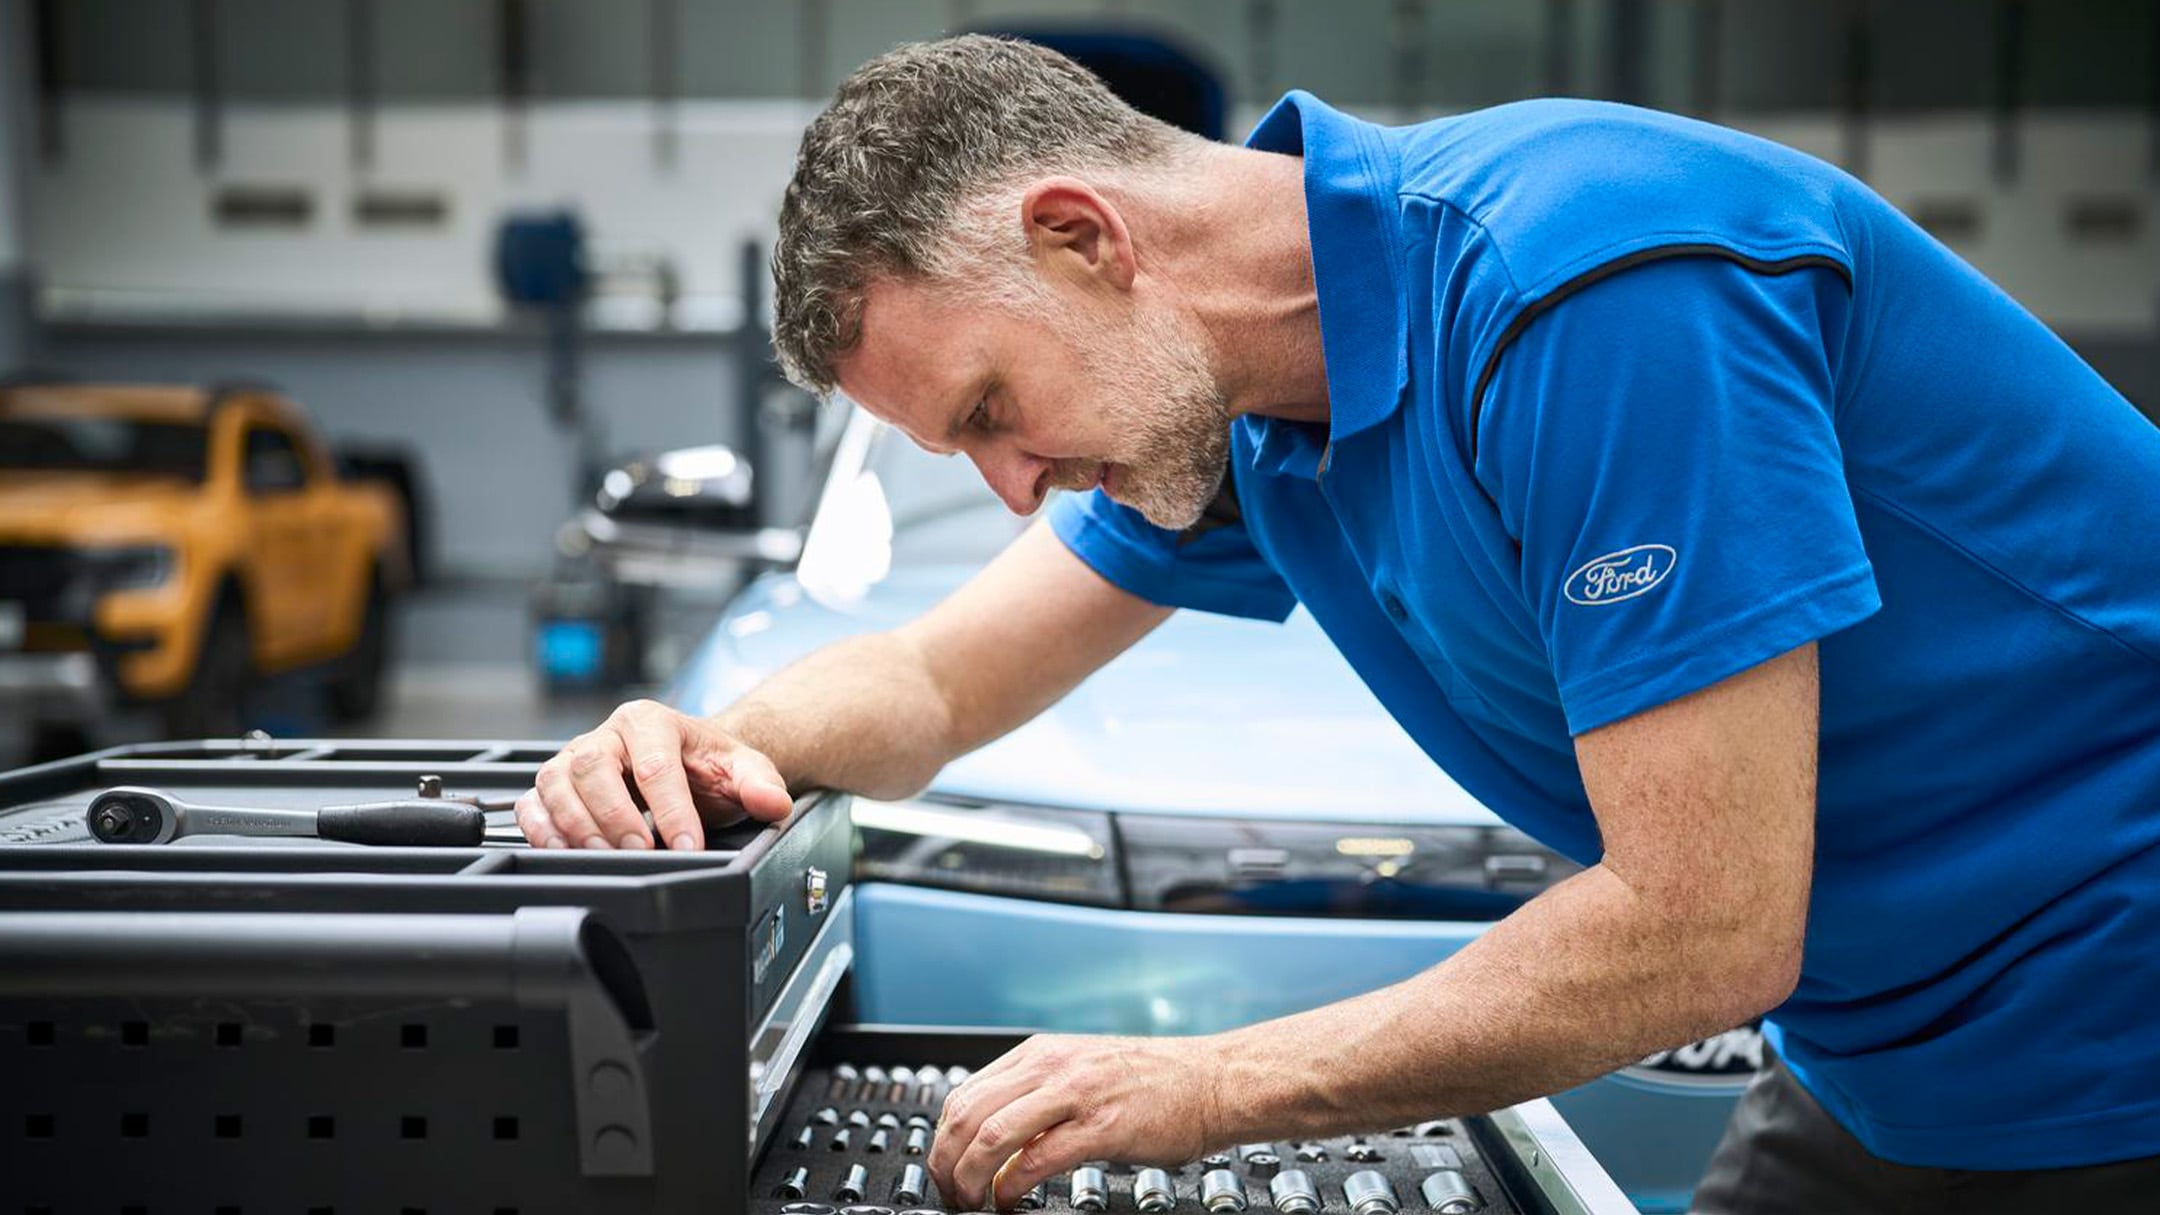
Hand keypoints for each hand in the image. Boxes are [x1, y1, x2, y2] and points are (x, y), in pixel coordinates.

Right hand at [515, 699, 794, 850]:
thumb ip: (760, 783)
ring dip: (575, 825)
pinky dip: (540, 828)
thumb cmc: (708, 766)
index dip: (671, 810)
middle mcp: (606, 734)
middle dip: (614, 815)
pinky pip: (532, 802)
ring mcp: (574, 757)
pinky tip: (562, 851)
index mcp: (650, 720)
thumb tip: (773, 802)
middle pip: (593, 767)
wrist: (688, 764)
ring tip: (604, 857)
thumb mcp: (743, 768)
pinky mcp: (555, 783)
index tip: (688, 845)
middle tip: (640, 851)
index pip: (655, 764)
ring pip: (556, 782)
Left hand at [930, 1034, 1226, 1210]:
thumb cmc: (1156, 1081)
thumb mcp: (1083, 1068)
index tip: (944, 1167)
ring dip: (969, 1177)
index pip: (965, 1093)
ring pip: (991, 1135)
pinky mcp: (1102, 1126)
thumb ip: (1040, 1092)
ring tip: (970, 1202)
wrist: (1215, 1080)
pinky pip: (1036, 1159)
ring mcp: (1076, 1094)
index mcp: (1042, 1053)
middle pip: (966, 1114)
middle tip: (948, 1192)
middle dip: (945, 1161)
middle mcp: (1051, 1066)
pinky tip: (1009, 1201)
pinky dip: (1011, 1187)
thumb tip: (996, 1132)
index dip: (943, 1139)